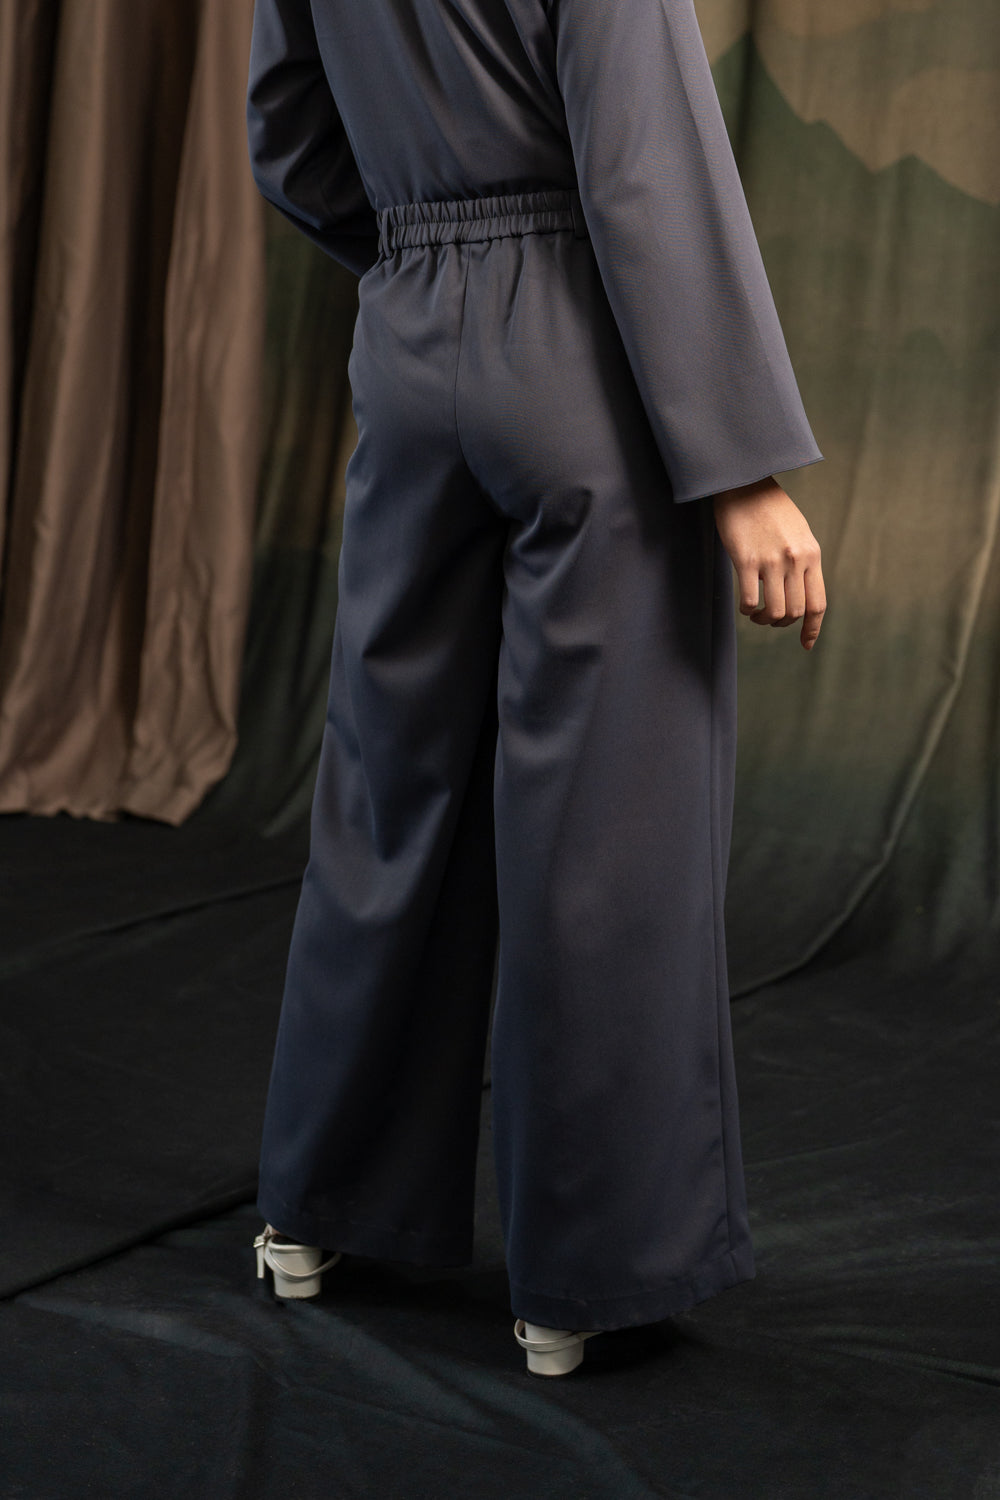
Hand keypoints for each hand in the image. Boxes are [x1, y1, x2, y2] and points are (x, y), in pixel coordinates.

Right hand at [711, 476, 825, 650]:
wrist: (744, 484)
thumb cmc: (770, 509)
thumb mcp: (798, 533)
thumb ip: (803, 561)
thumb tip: (799, 593)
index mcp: (811, 555)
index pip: (817, 603)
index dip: (812, 628)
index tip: (806, 644)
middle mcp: (795, 560)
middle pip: (795, 611)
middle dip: (782, 623)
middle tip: (769, 619)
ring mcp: (771, 561)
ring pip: (774, 612)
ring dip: (764, 620)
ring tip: (756, 615)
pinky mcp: (745, 561)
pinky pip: (749, 600)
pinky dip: (747, 610)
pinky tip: (744, 606)